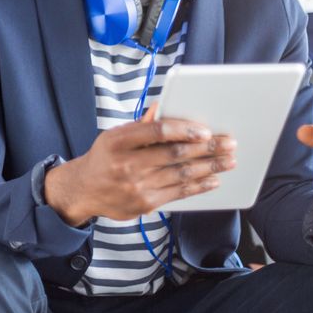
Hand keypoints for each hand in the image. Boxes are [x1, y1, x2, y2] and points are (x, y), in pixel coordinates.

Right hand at [46, 104, 236, 225]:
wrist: (83, 190)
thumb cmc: (104, 158)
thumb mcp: (114, 136)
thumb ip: (141, 125)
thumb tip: (162, 107)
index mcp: (118, 141)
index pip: (157, 132)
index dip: (184, 130)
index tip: (205, 130)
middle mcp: (127, 164)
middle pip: (175, 154)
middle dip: (207, 149)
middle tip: (229, 143)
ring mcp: (136, 186)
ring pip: (181, 174)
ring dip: (209, 167)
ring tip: (228, 160)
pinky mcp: (145, 204)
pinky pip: (178, 193)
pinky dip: (199, 186)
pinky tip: (213, 179)